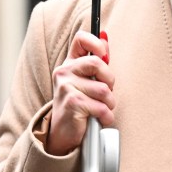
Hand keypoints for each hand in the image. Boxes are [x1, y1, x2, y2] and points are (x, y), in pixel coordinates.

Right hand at [45, 30, 114, 155]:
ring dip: (109, 103)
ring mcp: (66, 87)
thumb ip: (95, 61)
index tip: (104, 56)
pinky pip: (101, 106)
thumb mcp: (85, 80)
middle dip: (109, 80)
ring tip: (102, 109)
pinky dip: (106, 116)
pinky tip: (100, 119)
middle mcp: (64, 72)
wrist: (62, 132)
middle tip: (106, 92)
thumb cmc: (78, 105)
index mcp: (69, 63)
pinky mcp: (72, 103)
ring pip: (103, 89)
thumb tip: (105, 38)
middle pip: (97, 63)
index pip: (81, 39)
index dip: (97, 43)